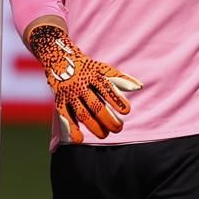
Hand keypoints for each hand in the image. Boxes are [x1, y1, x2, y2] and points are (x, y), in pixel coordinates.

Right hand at [26, 24, 141, 143]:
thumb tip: (139, 87)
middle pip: (96, 105)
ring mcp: (69, 94)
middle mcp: (80, 84)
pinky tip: (79, 139)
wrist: (59, 58)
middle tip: (118, 128)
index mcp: (93, 75)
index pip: (106, 88)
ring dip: (95, 127)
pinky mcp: (59, 101)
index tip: (127, 111)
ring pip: (83, 113)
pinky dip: (72, 128)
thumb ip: (121, 79)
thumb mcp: (103, 69)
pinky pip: (65, 117)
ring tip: (105, 135)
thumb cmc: (88, 68)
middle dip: (108, 119)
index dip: (116, 100)